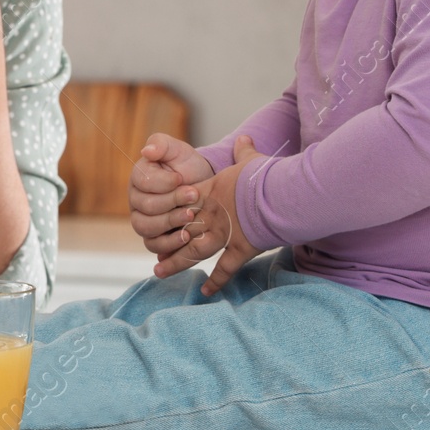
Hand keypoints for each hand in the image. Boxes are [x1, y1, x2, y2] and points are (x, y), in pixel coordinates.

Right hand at [128, 133, 214, 250]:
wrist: (204, 187)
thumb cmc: (188, 167)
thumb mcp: (178, 150)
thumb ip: (162, 144)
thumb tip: (147, 151)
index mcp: (138, 177)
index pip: (143, 182)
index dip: (164, 182)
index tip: (182, 178)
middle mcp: (136, 200)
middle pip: (146, 206)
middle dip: (172, 201)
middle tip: (194, 195)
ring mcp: (142, 220)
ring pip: (145, 227)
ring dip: (170, 222)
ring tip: (191, 216)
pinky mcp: (153, 237)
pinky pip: (153, 246)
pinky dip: (169, 243)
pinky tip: (186, 236)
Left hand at [144, 136, 264, 296]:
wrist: (277, 194)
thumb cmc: (265, 176)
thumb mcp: (251, 160)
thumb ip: (243, 151)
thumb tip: (244, 137)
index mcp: (210, 194)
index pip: (182, 203)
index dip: (170, 212)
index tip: (158, 219)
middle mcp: (210, 215)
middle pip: (181, 230)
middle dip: (165, 243)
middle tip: (152, 254)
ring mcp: (222, 234)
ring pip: (191, 251)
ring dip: (175, 262)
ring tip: (158, 271)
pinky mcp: (239, 249)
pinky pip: (224, 269)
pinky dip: (215, 281)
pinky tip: (205, 292)